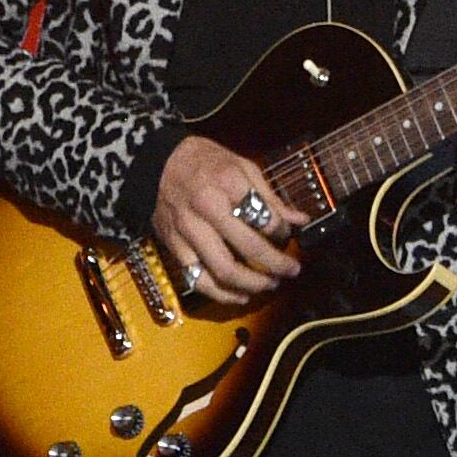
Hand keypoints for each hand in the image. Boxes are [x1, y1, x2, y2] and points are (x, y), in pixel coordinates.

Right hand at [151, 134, 305, 304]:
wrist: (156, 164)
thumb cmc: (204, 161)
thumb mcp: (243, 166)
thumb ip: (271, 196)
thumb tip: (300, 219)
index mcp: (228, 184)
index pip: (265, 217)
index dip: (283, 231)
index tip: (288, 234)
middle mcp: (207, 209)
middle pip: (248, 248)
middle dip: (276, 264)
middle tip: (291, 270)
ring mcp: (189, 231)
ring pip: (223, 271)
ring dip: (252, 284)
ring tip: (270, 285)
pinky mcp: (174, 247)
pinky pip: (198, 279)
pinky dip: (221, 294)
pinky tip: (240, 295)